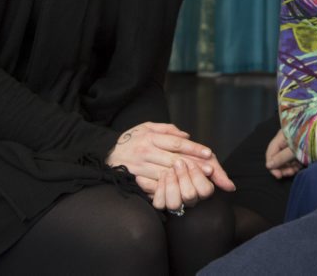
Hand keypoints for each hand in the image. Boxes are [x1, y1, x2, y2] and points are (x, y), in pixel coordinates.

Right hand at [106, 122, 235, 205]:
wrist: (105, 154)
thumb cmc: (130, 139)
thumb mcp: (146, 127)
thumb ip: (167, 129)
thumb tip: (186, 135)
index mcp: (150, 137)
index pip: (176, 143)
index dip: (193, 148)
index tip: (208, 153)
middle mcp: (146, 151)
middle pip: (174, 159)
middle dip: (194, 164)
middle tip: (211, 169)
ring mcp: (141, 166)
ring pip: (167, 173)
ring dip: (186, 177)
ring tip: (201, 179)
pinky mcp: (137, 179)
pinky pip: (156, 184)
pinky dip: (170, 187)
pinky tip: (182, 188)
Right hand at [265, 128, 302, 178]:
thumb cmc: (309, 140)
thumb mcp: (294, 150)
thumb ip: (281, 158)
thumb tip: (267, 166)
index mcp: (281, 137)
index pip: (271, 152)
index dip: (272, 164)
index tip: (278, 175)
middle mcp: (285, 140)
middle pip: (277, 156)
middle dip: (281, 167)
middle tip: (288, 174)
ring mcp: (293, 145)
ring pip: (286, 159)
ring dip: (288, 167)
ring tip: (294, 171)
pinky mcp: (300, 149)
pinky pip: (293, 159)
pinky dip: (295, 165)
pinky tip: (298, 168)